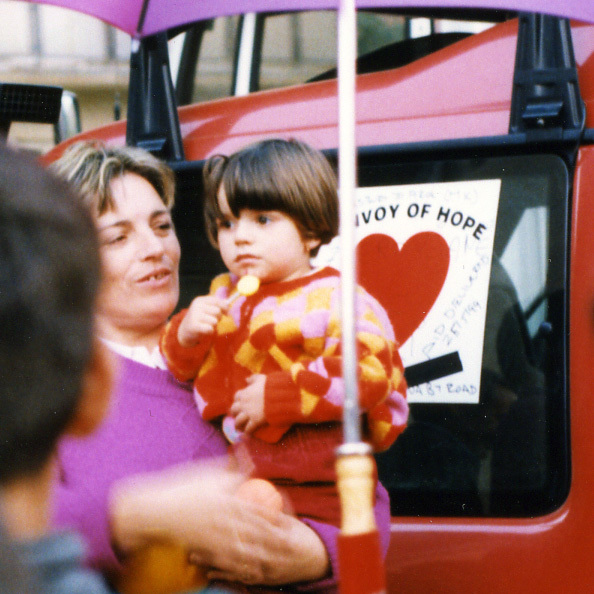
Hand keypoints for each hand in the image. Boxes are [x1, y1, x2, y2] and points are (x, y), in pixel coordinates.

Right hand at [109, 460, 328, 585]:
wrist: (153, 510)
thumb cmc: (181, 487)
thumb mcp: (208, 472)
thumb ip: (232, 469)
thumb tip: (250, 462)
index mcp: (226, 499)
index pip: (257, 509)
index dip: (275, 516)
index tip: (290, 520)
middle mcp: (223, 520)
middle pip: (256, 533)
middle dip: (276, 541)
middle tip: (293, 546)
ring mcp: (213, 538)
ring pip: (244, 551)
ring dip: (264, 558)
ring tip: (279, 563)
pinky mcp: (204, 551)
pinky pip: (227, 563)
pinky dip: (242, 569)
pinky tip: (253, 573)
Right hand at [177, 295, 225, 347]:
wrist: (185, 331)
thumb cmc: (199, 319)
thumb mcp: (206, 309)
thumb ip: (217, 305)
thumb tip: (228, 304)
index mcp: (200, 300)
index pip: (217, 301)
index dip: (225, 307)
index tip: (227, 313)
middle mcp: (196, 306)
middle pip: (217, 311)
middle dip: (218, 318)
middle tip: (212, 321)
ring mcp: (194, 315)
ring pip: (215, 321)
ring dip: (213, 325)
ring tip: (206, 325)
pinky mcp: (194, 326)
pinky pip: (210, 329)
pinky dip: (210, 331)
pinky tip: (204, 330)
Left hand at [230, 374, 265, 433]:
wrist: (279, 396)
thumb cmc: (270, 386)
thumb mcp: (261, 378)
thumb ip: (253, 378)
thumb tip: (246, 379)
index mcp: (245, 393)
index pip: (236, 397)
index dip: (238, 400)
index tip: (240, 403)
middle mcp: (244, 404)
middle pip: (233, 410)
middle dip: (235, 413)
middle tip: (238, 416)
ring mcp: (248, 413)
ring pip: (238, 421)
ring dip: (238, 425)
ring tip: (239, 429)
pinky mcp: (255, 421)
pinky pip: (248, 429)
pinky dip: (247, 432)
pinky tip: (247, 435)